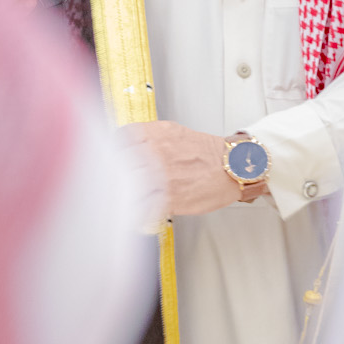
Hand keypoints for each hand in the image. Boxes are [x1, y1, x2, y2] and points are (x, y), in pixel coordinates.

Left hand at [122, 121, 267, 217]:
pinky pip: (143, 206)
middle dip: (114, 173)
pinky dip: (135, 210)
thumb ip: (149, 137)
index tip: (109, 158)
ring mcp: (162, 176)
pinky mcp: (169, 197)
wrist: (234, 166)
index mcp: (156, 135)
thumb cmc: (206, 152)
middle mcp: (156, 153)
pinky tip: (134, 212)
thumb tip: (128, 144)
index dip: (112, 150)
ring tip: (120, 198)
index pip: (119, 140)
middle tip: (111, 181)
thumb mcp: (174, 132)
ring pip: (127, 185)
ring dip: (121, 193)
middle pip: (119, 163)